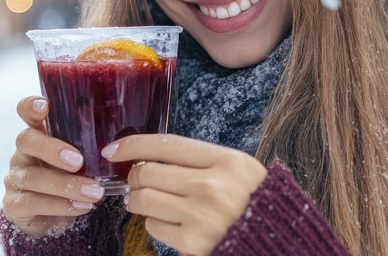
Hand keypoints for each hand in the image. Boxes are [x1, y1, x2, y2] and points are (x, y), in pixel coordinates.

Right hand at [2, 96, 105, 236]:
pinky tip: (81, 206)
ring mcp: (15, 177)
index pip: (26, 112)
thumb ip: (92, 143)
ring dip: (66, 185)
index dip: (30, 106)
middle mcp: (23, 152)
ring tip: (94, 192)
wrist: (54, 220)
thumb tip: (127, 135)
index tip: (44, 105)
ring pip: (33, 176)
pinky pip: (31, 203)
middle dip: (52, 149)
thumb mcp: (82, 157)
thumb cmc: (73, 178)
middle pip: (26, 140)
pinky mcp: (14, 204)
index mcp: (39, 133)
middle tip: (79, 162)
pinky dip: (59, 205)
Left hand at [102, 134, 267, 255]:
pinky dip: (155, 223)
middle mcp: (213, 186)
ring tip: (150, 202)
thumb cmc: (251, 203)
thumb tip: (148, 157)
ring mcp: (202, 216)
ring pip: (143, 199)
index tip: (113, 149)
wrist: (273, 240)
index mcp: (227, 162)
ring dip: (139, 200)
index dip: (133, 144)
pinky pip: (154, 226)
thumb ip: (199, 160)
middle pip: (148, 172)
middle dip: (135, 177)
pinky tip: (171, 222)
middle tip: (138, 182)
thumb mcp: (236, 170)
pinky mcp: (193, 244)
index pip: (166, 144)